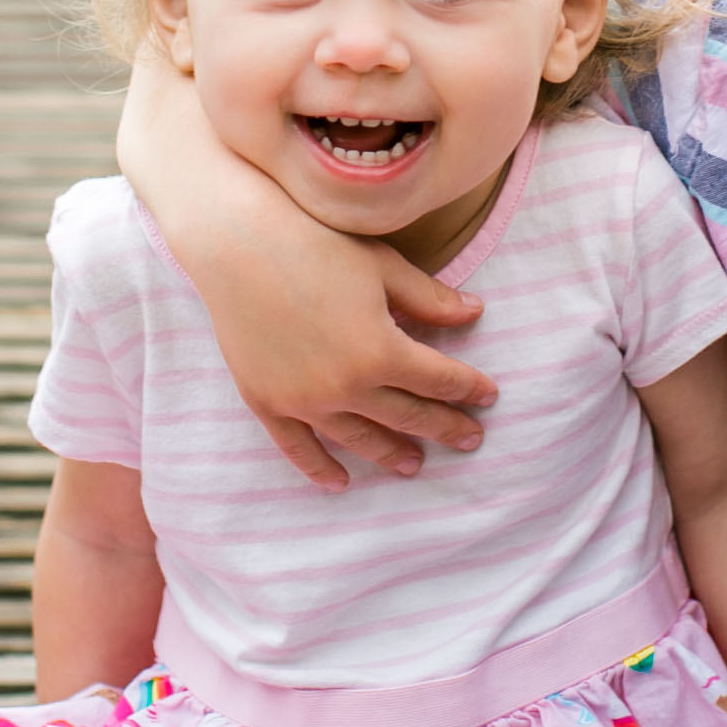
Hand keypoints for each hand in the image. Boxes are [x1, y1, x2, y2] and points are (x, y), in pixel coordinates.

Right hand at [117, 55, 497, 489]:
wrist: (237, 244)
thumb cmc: (316, 243)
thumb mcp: (384, 266)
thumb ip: (430, 299)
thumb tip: (475, 313)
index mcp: (381, 352)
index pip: (439, 380)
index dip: (468, 388)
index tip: (489, 396)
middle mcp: (345, 387)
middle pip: (408, 416)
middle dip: (445, 427)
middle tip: (471, 439)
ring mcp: (303, 400)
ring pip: (359, 439)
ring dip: (390, 453)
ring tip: (414, 465)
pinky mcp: (267, 402)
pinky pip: (298, 447)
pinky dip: (319, 468)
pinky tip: (339, 482)